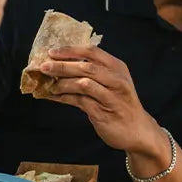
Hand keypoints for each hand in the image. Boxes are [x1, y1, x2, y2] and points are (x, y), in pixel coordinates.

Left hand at [36, 45, 155, 151]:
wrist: (137, 131)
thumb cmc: (121, 103)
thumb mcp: (112, 82)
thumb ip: (92, 72)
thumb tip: (61, 64)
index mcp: (117, 67)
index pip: (92, 52)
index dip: (70, 50)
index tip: (52, 52)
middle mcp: (116, 80)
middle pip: (86, 67)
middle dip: (62, 66)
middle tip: (44, 67)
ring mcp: (111, 97)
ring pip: (83, 84)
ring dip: (62, 83)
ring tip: (49, 85)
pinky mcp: (103, 113)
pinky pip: (80, 102)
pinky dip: (64, 98)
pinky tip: (53, 96)